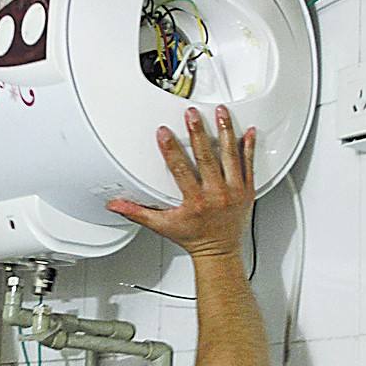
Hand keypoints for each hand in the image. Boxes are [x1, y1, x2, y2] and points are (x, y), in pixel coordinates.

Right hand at [107, 105, 254, 258]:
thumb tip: (116, 205)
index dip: (171, 149)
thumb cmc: (193, 238)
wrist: (219, 252)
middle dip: (197, 133)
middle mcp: (216, 194)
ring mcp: (234, 191)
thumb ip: (137, 212)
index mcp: (195, 202)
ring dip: (225, 132)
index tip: (164, 133)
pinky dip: (249, 147)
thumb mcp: (162, 225)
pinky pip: (249, 165)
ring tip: (220, 113)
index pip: (180, 170)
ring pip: (230, 156)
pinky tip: (249, 131)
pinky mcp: (247, 190)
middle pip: (206, 157)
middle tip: (192, 115)